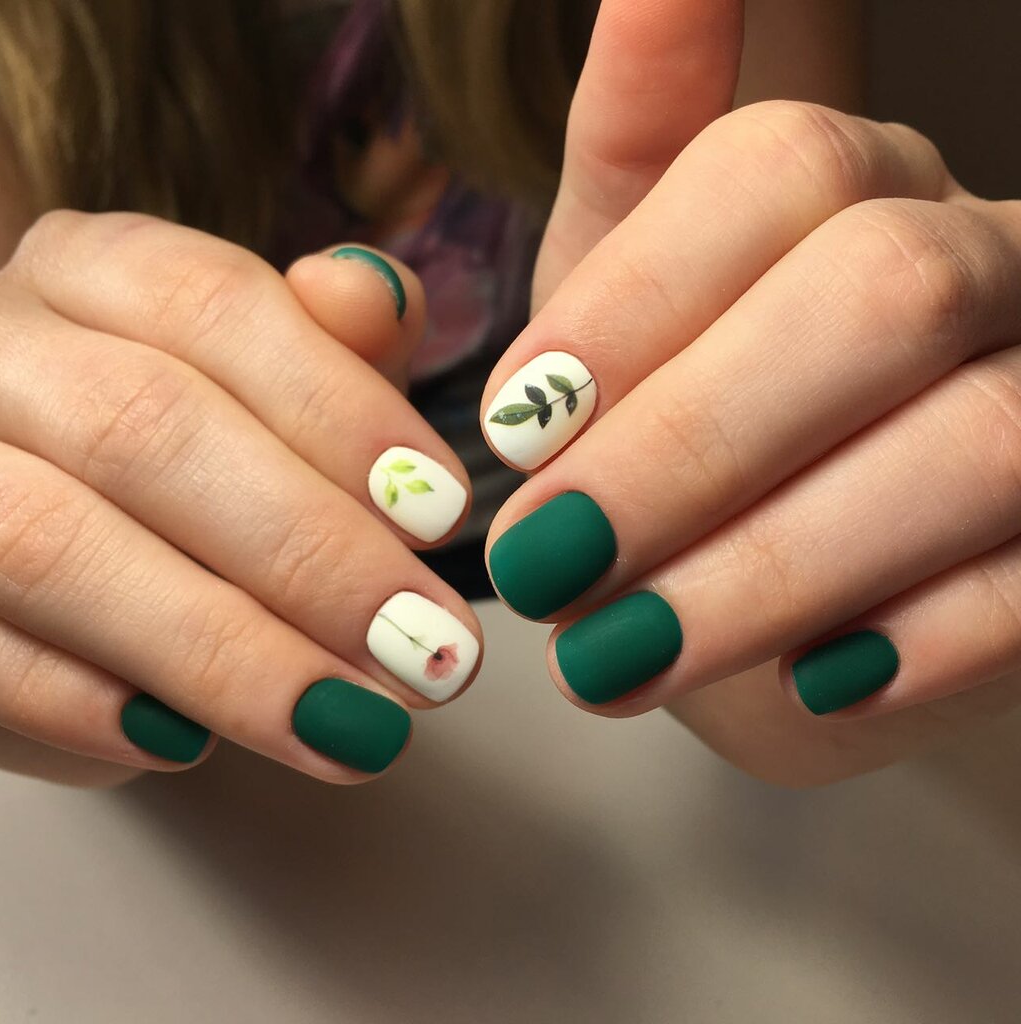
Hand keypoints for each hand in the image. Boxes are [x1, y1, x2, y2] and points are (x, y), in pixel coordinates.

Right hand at [0, 213, 481, 785]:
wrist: (40, 501)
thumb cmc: (187, 444)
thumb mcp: (272, 380)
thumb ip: (336, 343)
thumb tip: (382, 296)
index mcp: (92, 271)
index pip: (217, 305)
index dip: (341, 412)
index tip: (442, 512)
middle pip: (145, 429)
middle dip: (310, 554)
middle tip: (427, 649)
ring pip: (52, 547)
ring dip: (224, 652)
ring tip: (353, 726)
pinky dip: (85, 706)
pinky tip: (190, 744)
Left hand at [482, 0, 1020, 783]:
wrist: (766, 579)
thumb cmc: (677, 419)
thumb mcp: (624, 276)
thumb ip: (634, 136)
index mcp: (855, 186)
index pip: (777, 170)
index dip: (631, 307)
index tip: (515, 432)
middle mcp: (979, 262)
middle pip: (883, 293)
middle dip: (687, 449)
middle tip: (545, 565)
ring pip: (974, 447)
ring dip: (766, 571)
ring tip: (615, 656)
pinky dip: (909, 644)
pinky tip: (801, 682)